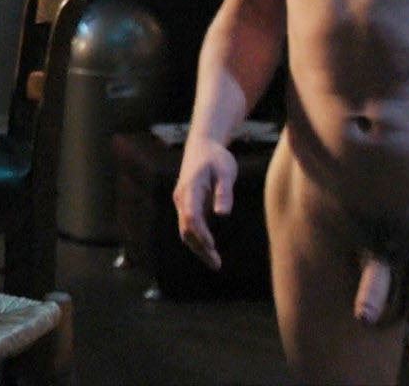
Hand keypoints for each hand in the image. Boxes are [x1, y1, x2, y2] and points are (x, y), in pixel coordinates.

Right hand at [173, 138, 238, 270]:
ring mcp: (182, 202)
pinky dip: (198, 239)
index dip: (200, 234)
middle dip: (199, 248)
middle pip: (185, 229)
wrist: (202, 145)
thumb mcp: (226, 171)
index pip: (191, 216)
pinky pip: (189, 226)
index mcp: (191, 189)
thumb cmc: (216, 158)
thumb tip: (223, 215)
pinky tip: (211, 250)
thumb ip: (224, 192)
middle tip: (216, 264)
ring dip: (198, 247)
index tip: (213, 247)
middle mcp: (182, 198)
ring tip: (215, 263)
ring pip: (185, 230)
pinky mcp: (186, 205)